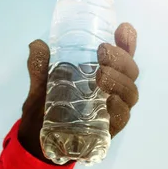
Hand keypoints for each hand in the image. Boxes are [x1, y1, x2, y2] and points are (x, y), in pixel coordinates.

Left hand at [18, 23, 138, 162]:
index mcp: (102, 72)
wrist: (38, 140)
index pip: (122, 54)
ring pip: (130, 92)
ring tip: (101, 75)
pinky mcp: (109, 129)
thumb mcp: (40, 85)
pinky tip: (109, 101)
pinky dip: (119, 107)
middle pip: (130, 70)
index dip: (127, 40)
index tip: (121, 28)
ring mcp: (113, 109)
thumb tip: (37, 45)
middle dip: (121, 58)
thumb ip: (39, 66)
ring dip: (120, 80)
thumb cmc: (47, 107)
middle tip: (102, 52)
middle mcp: (113, 89)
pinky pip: (123, 117)